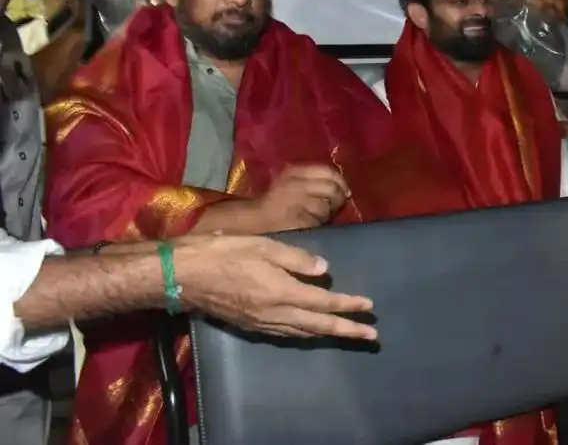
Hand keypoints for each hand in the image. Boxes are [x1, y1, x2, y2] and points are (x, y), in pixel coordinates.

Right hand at [174, 235, 376, 339]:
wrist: (181, 275)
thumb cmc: (223, 252)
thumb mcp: (264, 246)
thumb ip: (297, 259)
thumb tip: (325, 270)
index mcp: (281, 292)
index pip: (323, 302)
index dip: (348, 305)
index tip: (369, 307)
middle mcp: (275, 314)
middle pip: (318, 326)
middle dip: (347, 330)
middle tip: (371, 336)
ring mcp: (261, 323)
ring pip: (302, 333)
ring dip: (327, 334)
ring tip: (346, 334)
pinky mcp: (249, 326)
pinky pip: (285, 334)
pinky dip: (304, 334)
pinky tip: (309, 331)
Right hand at [256, 165, 350, 230]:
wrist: (252, 220)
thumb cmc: (275, 202)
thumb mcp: (291, 181)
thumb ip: (314, 180)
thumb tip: (345, 190)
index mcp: (294, 171)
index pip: (328, 171)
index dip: (340, 181)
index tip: (344, 191)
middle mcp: (295, 184)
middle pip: (331, 189)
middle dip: (338, 199)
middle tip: (335, 207)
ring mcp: (295, 203)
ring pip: (325, 207)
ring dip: (325, 215)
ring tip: (316, 217)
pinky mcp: (296, 221)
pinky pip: (317, 223)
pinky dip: (317, 226)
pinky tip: (309, 226)